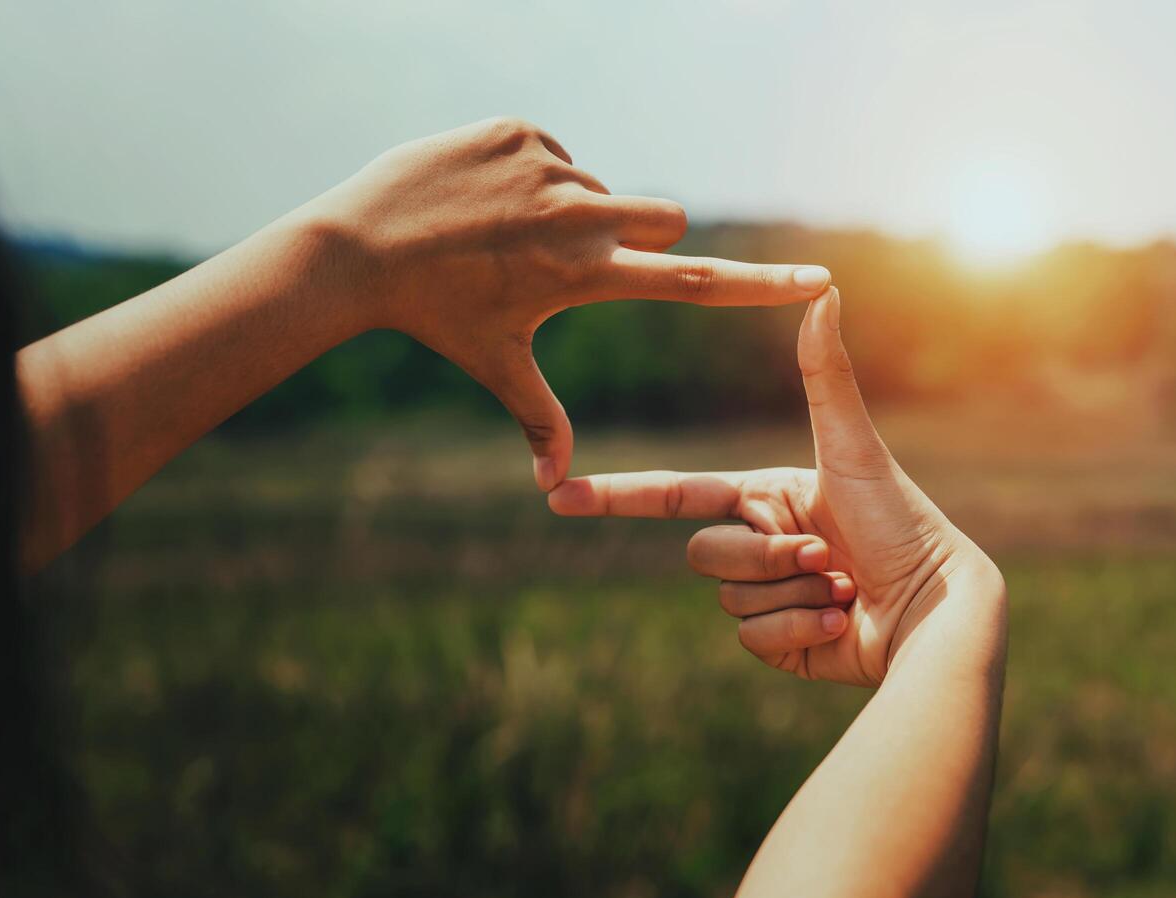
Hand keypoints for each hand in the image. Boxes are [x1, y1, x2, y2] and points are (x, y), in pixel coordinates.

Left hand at [299, 116, 830, 489]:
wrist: (358, 247)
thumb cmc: (434, 314)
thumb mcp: (497, 364)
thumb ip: (541, 421)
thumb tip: (556, 489)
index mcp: (584, 273)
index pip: (694, 281)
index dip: (762, 284)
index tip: (817, 278)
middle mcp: (579, 214)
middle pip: (661, 219)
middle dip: (638, 237)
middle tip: (567, 258)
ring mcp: (549, 165)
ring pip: (599, 188)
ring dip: (573, 209)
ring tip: (504, 233)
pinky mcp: (519, 130)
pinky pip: (556, 154)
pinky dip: (534, 177)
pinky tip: (484, 199)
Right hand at [547, 288, 1002, 685]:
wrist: (937, 610)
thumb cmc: (902, 521)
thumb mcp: (852, 448)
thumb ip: (825, 374)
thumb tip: (824, 289)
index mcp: (766, 498)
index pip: (676, 495)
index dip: (615, 496)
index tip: (557, 494)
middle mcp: (762, 545)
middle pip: (705, 553)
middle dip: (765, 556)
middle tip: (824, 556)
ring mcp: (767, 598)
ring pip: (729, 598)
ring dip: (790, 594)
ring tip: (844, 586)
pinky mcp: (780, 645)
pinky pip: (752, 639)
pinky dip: (797, 631)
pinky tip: (841, 623)